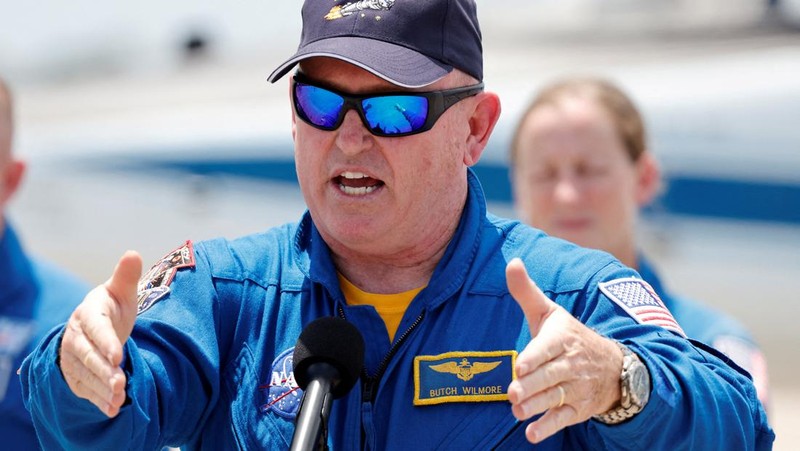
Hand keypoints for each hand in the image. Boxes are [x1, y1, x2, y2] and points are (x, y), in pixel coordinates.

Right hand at [59, 251, 141, 416]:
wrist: (94, 327)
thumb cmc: (112, 308)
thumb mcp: (120, 292)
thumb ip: (126, 277)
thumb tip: (133, 253)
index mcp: (88, 313)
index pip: (95, 328)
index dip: (105, 342)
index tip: (118, 355)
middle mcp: (76, 337)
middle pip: (87, 356)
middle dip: (103, 370)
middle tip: (120, 382)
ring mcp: (73, 358)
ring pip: (85, 375)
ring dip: (101, 388)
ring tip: (119, 397)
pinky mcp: (75, 375)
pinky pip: (85, 388)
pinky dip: (98, 399)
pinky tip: (113, 408)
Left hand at [505, 258, 622, 442]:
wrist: (614, 366)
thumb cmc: (568, 336)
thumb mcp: (550, 312)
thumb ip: (526, 291)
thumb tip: (511, 261)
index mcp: (563, 338)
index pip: (548, 348)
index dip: (535, 358)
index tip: (521, 366)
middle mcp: (571, 363)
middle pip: (550, 376)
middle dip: (532, 386)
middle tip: (513, 393)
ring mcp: (576, 387)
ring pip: (555, 398)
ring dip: (536, 406)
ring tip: (518, 410)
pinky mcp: (578, 409)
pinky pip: (563, 419)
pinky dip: (548, 427)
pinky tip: (532, 434)